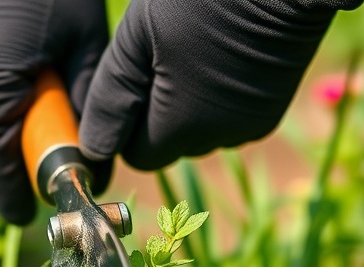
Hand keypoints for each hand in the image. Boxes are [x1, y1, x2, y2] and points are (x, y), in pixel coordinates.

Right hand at [0, 0, 111, 224]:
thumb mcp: (89, 53)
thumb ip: (89, 111)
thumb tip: (96, 163)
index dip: (12, 193)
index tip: (25, 218)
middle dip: (17, 166)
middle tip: (53, 176)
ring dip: (10, 139)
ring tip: (49, 135)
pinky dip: (3, 114)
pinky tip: (32, 103)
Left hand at [79, 0, 362, 169]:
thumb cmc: (199, 0)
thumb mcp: (138, 39)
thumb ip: (111, 98)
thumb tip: (93, 149)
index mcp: (180, 126)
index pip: (138, 155)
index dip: (129, 123)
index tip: (134, 80)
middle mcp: (218, 138)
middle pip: (171, 145)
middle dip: (159, 115)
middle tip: (162, 57)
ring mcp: (249, 127)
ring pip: (201, 132)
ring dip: (190, 107)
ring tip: (193, 52)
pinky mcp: (270, 112)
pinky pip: (230, 121)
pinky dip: (220, 100)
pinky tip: (222, 58)